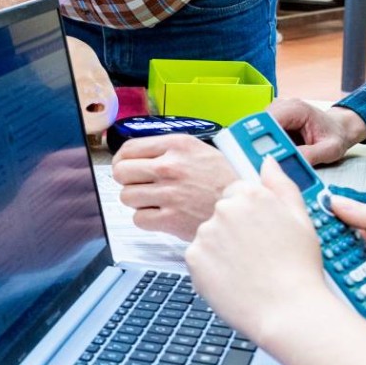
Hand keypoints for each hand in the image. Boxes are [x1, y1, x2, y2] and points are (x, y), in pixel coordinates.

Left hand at [110, 134, 235, 240]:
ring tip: (154, 201)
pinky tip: (161, 215)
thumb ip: (170, 149)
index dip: (121, 159)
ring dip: (137, 201)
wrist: (244, 207)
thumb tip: (140, 152)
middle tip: (138, 184)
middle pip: (121, 172)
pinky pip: (138, 218)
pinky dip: (146, 219)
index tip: (124, 165)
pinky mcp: (170, 219)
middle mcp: (170, 167)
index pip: (129, 148)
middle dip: (127, 180)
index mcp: (177, 145)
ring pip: (126, 196)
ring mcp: (169, 193)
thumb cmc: (226, 180)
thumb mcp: (201, 150)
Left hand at [185, 162, 343, 344]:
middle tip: (256, 253)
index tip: (258, 230)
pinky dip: (211, 268)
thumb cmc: (298, 269)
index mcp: (252, 195)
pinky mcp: (193, 258)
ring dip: (221, 249)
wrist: (288, 311)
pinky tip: (233, 279)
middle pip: (222, 213)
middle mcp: (226, 209)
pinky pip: (199, 258)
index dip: (250, 214)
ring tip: (247, 269)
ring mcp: (206, 233)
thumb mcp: (302, 219)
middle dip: (234, 230)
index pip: (238, 192)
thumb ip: (281, 184)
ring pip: (209, 236)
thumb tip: (268, 161)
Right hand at [265, 98, 365, 164]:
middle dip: (256, 141)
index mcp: (298, 109)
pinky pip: (262, 131)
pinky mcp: (275, 119)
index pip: (269, 119)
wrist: (340, 128)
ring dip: (259, 143)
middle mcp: (284, 106)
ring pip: (257, 127)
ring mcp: (278, 111)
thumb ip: (310, 155)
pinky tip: (271, 153)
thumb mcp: (329, 150)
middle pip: (259, 122)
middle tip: (260, 160)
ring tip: (267, 158)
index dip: (260, 135)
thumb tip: (286, 162)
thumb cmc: (336, 136)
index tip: (258, 153)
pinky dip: (263, 143)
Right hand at [325, 195, 365, 361]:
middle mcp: (357, 263)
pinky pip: (335, 306)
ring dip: (344, 285)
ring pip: (328, 281)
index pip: (335, 223)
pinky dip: (343, 306)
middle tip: (345, 262)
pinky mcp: (353, 313)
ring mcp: (354, 288)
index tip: (303, 217)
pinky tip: (357, 308)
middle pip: (324, 254)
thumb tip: (337, 201)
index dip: (318, 218)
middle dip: (330, 257)